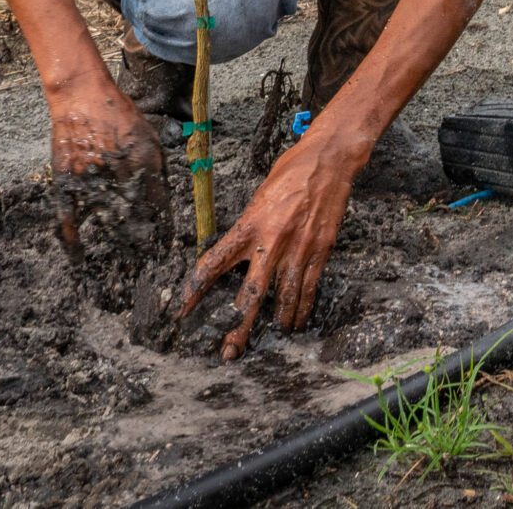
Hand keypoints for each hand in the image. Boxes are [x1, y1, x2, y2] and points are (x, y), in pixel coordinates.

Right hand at [47, 74, 167, 259]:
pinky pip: (69, 216)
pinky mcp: (67, 180)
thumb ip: (156, 165)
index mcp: (145, 160)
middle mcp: (119, 172)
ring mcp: (91, 177)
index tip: (166, 245)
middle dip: (143, 242)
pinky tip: (79, 256)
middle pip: (135, 217)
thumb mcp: (149, 135)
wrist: (82, 96)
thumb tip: (162, 196)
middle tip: (146, 259)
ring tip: (124, 262)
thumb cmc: (119, 113)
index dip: (164, 228)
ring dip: (116, 242)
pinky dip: (73, 239)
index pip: (159, 204)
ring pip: (106, 220)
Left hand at [177, 134, 360, 358]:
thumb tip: (238, 250)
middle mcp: (270, 242)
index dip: (194, 291)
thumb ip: (248, 225)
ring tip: (271, 336)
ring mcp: (297, 249)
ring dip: (276, 322)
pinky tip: (298, 321)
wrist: (329, 160)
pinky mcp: (320, 250)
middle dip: (237, 328)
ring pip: (282, 298)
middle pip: (248, 296)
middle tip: (228, 352)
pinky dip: (302, 308)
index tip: (183, 310)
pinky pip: (308, 288)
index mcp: (248, 225)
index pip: (212, 264)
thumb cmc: (291, 171)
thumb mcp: (258, 195)